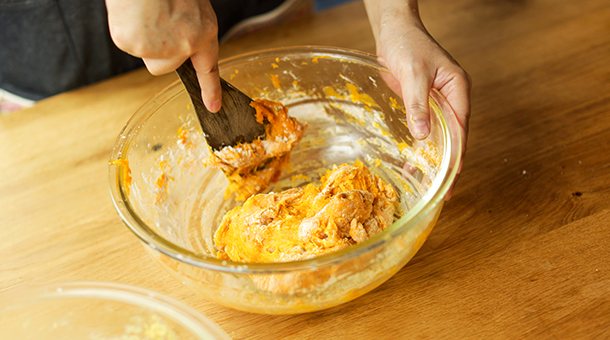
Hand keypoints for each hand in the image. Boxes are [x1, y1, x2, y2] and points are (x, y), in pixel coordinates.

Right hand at [105, 0, 221, 111]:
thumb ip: (188, 26)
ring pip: (145, 54)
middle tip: (154, 22)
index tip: (214, 107)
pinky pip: (127, 44)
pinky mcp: (133, 45)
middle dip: (158, 51)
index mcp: (203, 32)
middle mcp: (184, 46)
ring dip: (142, 37)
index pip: (209, 68)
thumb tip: (176, 37)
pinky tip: (131, 13)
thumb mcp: (191, 4)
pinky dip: (126, 30)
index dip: (211, 90)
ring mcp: (158, 49)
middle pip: (165, 66)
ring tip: (143, 11)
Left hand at [364, 0, 470, 198]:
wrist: (394, 31)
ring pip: (439, 138)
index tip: (452, 179)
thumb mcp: (412, 74)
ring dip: (433, 160)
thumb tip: (423, 135)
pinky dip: (420, 148)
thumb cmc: (407, 44)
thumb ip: (418, 104)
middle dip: (448, 165)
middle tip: (443, 192)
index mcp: (458, 90)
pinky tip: (412, 164)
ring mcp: (438, 104)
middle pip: (454, 138)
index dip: (457, 156)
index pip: (460, 129)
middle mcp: (452, 99)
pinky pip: (424, 131)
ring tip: (426, 186)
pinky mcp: (423, 106)